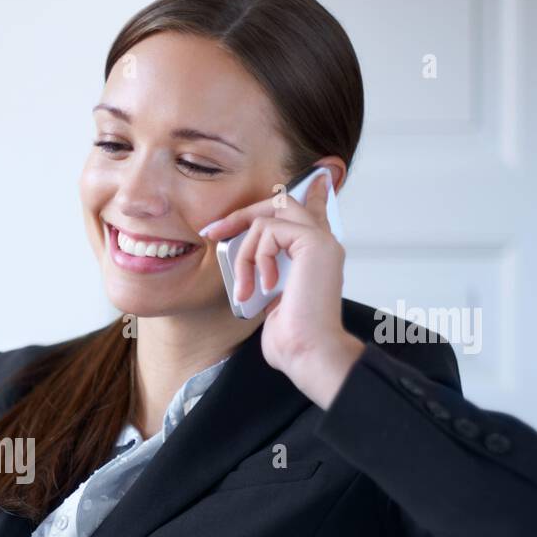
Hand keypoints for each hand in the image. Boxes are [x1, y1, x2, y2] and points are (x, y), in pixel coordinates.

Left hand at [199, 172, 364, 408]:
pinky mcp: (315, 243)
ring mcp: (321, 241)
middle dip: (243, 214)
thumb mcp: (271, 299)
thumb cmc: (292, 337)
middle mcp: (323, 243)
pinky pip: (270, 230)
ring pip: (269, 215)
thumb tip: (247, 267)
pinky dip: (257, 257)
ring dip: (245, 252)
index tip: (301, 183)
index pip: (312, 210)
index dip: (304, 193)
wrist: (308, 352)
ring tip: (246, 287)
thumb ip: (267, 274)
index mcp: (316, 255)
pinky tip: (265, 286)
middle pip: (281, 201)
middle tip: (213, 232)